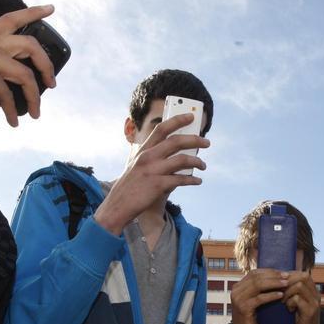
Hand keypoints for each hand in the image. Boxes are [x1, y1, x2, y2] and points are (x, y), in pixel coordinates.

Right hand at [0, 5, 57, 129]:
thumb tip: (15, 80)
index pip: (13, 18)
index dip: (34, 12)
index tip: (51, 8)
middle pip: (31, 46)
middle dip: (47, 66)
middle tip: (51, 83)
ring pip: (26, 76)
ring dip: (34, 98)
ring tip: (36, 113)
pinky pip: (8, 96)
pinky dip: (13, 112)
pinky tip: (14, 122)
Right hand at [93, 113, 209, 233]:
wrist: (117, 207)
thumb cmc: (129, 187)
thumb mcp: (135, 166)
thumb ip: (151, 157)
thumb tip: (175, 152)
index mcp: (142, 150)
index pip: (161, 129)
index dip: (177, 120)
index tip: (191, 116)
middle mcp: (147, 157)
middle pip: (176, 141)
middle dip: (195, 139)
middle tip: (206, 142)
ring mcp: (153, 171)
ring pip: (182, 159)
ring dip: (197, 161)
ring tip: (203, 165)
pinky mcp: (158, 185)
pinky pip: (181, 179)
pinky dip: (192, 180)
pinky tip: (197, 181)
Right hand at [229, 269, 288, 323]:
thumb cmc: (253, 318)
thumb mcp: (255, 300)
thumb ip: (261, 289)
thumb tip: (279, 277)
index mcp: (239, 286)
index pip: (255, 273)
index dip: (270, 272)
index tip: (284, 273)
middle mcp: (236, 290)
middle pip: (256, 277)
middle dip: (273, 276)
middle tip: (287, 276)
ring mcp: (238, 299)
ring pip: (258, 285)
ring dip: (274, 283)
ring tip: (286, 284)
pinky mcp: (243, 308)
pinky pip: (259, 298)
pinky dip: (271, 295)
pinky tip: (281, 295)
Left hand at [282, 272, 320, 323]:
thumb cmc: (298, 318)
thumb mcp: (296, 301)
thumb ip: (292, 290)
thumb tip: (278, 278)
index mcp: (312, 290)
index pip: (302, 273)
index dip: (289, 276)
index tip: (279, 283)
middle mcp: (316, 294)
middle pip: (302, 276)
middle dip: (287, 282)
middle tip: (279, 291)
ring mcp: (314, 302)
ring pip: (299, 286)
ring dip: (287, 292)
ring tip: (283, 301)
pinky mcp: (310, 311)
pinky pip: (297, 299)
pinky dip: (289, 302)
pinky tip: (288, 309)